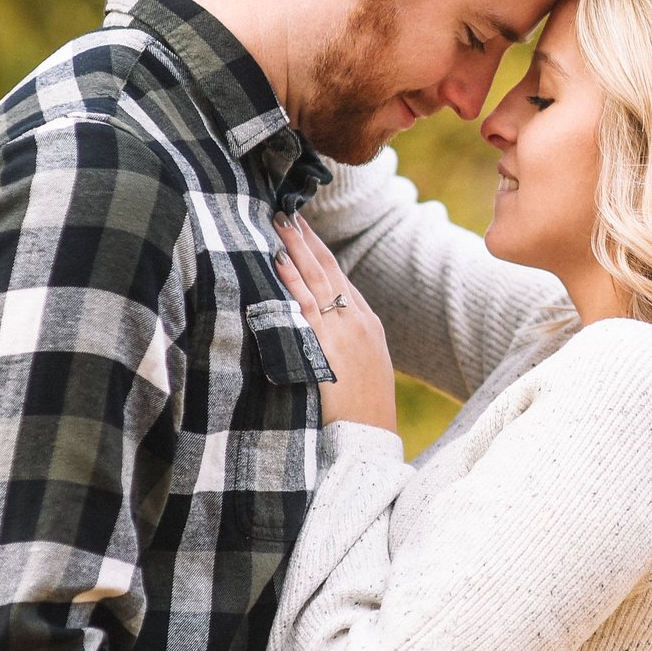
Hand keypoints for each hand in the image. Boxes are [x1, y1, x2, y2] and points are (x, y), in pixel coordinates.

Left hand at [273, 213, 397, 432]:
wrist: (371, 438)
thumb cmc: (365, 412)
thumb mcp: (364, 370)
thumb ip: (346, 344)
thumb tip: (322, 332)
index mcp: (369, 324)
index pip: (342, 279)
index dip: (321, 254)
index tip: (304, 232)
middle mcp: (358, 321)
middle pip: (330, 270)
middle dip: (307, 241)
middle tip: (288, 213)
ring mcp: (344, 331)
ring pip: (317, 280)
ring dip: (297, 249)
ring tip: (280, 223)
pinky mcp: (327, 345)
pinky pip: (306, 305)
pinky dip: (294, 281)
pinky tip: (280, 261)